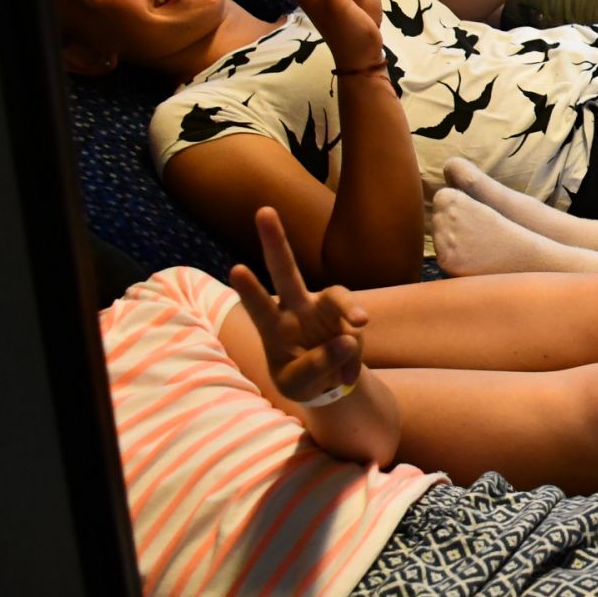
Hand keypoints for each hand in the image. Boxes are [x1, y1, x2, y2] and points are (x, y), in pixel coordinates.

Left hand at [229, 207, 370, 404]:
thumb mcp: (299, 385)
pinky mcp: (348, 317)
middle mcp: (295, 309)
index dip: (249, 289)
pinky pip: (357, 330)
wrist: (327, 383)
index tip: (236, 269)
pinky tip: (346, 379)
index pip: (258, 305)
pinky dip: (354, 356)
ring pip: (337, 294)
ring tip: (361, 323)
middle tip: (263, 211)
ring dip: (349, 306)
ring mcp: (324, 310)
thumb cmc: (301, 378)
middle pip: (285, 271)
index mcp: (272, 326)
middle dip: (275, 242)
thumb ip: (317, 365)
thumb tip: (347, 337)